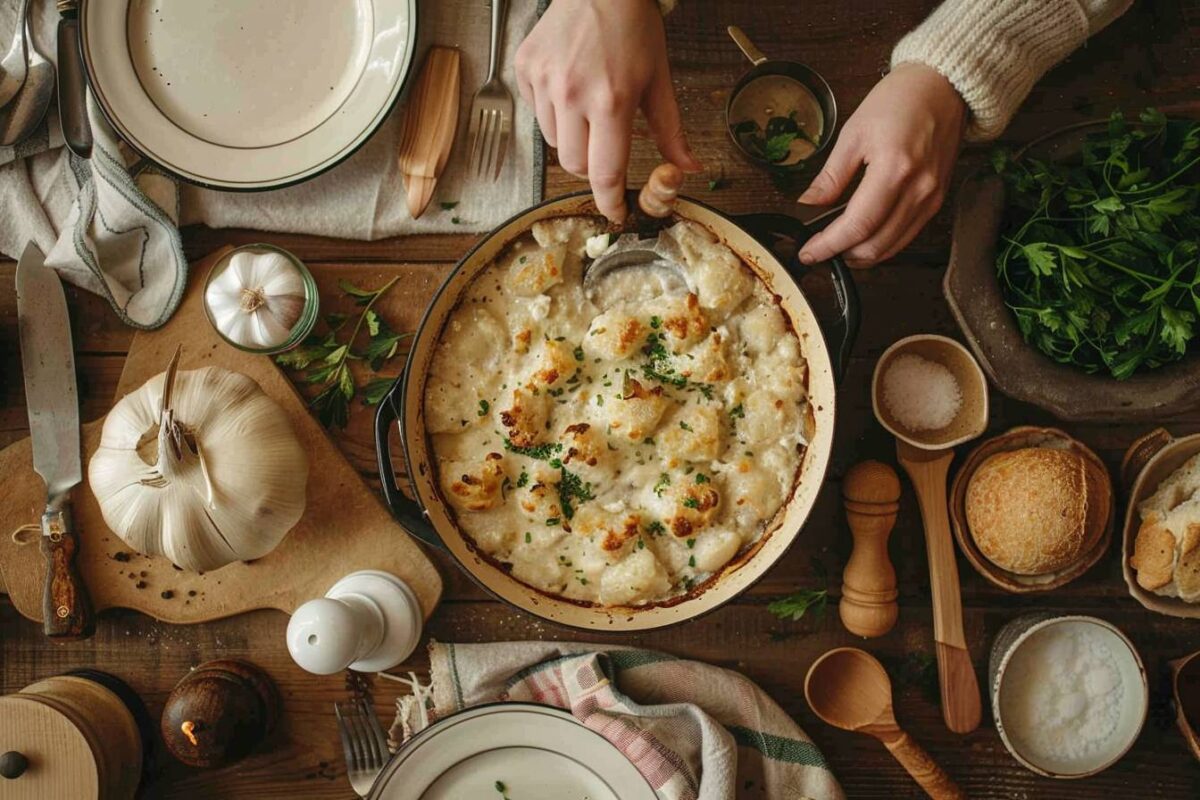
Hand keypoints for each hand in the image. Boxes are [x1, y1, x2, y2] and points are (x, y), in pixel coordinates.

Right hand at [515, 0, 700, 220]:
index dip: (610, 201)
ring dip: (574, 139)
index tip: (615, 212)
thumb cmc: (632, 27)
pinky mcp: (526, 70)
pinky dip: (555, 114)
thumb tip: (687, 170)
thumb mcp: (659, 79)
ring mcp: (544, 83)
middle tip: (607, 149)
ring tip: (589, 108)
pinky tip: (570, 88)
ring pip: (555, 143)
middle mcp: (572, 95)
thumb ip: (670, 131)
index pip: (604, 174)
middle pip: (576, 166)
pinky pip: (538, 114)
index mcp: (610, 101)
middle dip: (593, 168)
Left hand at [797, 63, 965, 267]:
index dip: (829, 245)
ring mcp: (932, 197)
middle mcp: (919, 189)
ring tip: (838, 248)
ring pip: (892, 246)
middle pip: (876, 244)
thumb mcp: (853, 133)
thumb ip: (831, 176)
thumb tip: (808, 205)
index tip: (809, 253)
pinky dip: (883, 244)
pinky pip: (907, 235)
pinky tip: (864, 238)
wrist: (943, 85)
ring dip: (862, 255)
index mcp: (894, 169)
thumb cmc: (900, 100)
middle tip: (819, 251)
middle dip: (842, 255)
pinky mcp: (937, 200)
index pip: (857, 225)